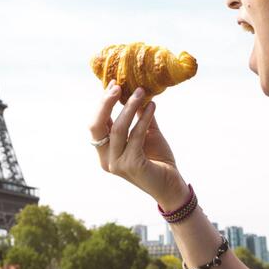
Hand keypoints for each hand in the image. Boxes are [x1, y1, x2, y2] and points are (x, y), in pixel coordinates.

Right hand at [90, 80, 189, 208]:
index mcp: (105, 151)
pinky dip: (144, 118)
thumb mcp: (146, 133)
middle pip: (96, 126)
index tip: (114, 84)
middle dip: (105, 103)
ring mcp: (116, 164)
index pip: (96, 123)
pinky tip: (153, 106)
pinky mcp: (131, 166)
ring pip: (117, 129)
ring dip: (129, 107)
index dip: (102, 103)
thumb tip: (137, 91)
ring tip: (142, 92)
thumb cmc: (158, 159)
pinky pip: (136, 136)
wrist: (172, 185)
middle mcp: (106, 159)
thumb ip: (139, 115)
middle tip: (119, 86)